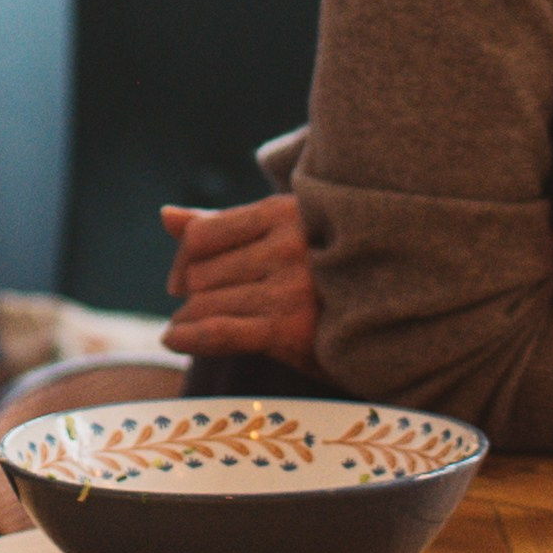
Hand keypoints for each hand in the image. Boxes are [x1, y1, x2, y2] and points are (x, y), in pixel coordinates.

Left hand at [159, 193, 318, 366]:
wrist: (388, 327)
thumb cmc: (322, 276)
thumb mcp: (280, 238)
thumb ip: (222, 227)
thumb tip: (165, 216)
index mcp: (283, 212)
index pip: (202, 234)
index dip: (182, 261)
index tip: (180, 281)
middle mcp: (287, 245)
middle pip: (201, 272)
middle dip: (193, 294)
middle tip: (203, 308)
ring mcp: (290, 287)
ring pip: (206, 302)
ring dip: (191, 319)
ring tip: (194, 328)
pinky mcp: (291, 328)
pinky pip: (219, 330)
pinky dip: (188, 337)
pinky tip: (173, 339)